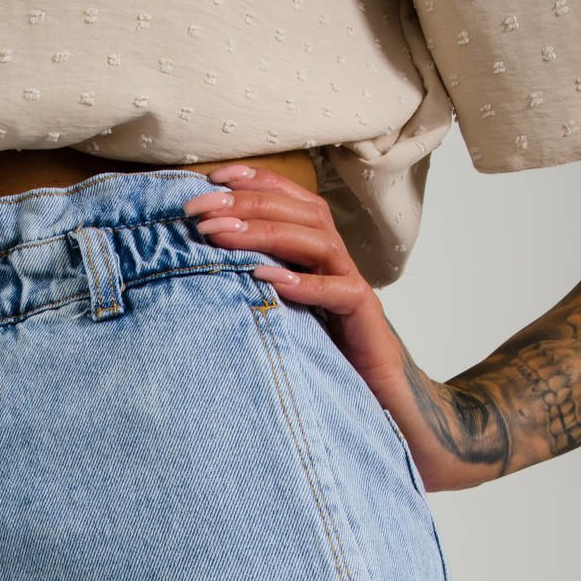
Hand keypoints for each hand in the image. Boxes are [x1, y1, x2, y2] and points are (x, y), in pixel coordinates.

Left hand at [182, 163, 484, 491]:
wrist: (383, 404)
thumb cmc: (326, 359)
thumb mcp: (281, 317)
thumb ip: (254, 290)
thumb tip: (196, 273)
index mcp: (319, 256)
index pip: (291, 202)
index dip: (256, 182)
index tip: (211, 176)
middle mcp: (338, 263)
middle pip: (300, 213)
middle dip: (247, 203)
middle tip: (199, 208)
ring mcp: (353, 288)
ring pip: (316, 242)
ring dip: (264, 232)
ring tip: (219, 234)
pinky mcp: (364, 319)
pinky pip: (338, 292)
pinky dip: (302, 282)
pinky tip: (264, 277)